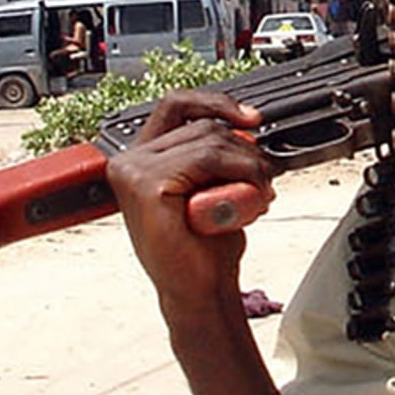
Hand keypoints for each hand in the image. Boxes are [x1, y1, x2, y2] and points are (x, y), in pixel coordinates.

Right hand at [106, 90, 271, 315]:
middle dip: (245, 149)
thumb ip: (214, 155)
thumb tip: (243, 125)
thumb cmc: (204, 247)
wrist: (200, 290)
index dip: (216, 104)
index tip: (251, 118)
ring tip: (260, 195)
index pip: (177, 105)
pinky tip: (249, 199)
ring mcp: (133, 171)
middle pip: (202, 125)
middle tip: (265, 180)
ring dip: (249, 165)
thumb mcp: (210, 187)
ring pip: (209, 140)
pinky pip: (207, 158)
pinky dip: (240, 172)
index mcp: (140, 158)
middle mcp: (128, 161)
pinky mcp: (147, 184)